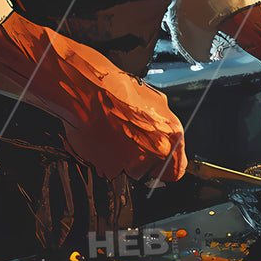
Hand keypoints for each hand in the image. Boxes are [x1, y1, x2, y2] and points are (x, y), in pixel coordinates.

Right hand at [0, 12, 187, 182]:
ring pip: (130, 172)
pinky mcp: (109, 168)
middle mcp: (156, 150)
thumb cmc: (113, 89)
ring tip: (112, 137)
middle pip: (153, 172)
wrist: (83, 90)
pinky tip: (101, 140)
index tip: (159, 166)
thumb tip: (166, 136)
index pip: (177, 169)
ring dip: (123, 161)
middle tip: (128, 142)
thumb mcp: (152, 101)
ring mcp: (132, 161)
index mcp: (171, 132)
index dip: (166, 167)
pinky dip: (105, 160)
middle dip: (143, 161)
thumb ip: (163, 124)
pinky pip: (110, 171)